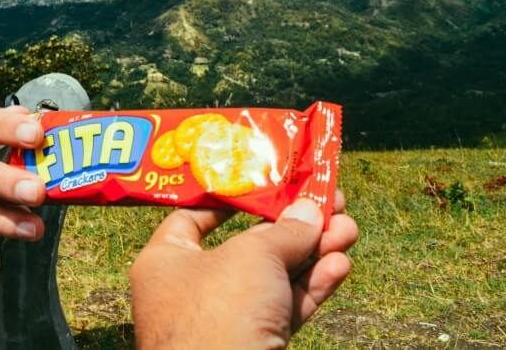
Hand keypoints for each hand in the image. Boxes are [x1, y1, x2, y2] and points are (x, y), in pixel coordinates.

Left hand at [130, 191, 357, 348]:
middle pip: (246, 247)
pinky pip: (285, 310)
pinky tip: (342, 264)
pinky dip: (311, 288)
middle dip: (292, 226)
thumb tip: (309, 211)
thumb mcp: (250, 258)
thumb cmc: (219, 314)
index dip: (229, 198)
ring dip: (312, 253)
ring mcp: (224, 323)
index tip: (263, 182)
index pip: (192, 217)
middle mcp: (190, 290)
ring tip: (349, 226)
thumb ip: (283, 233)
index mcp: (166, 261)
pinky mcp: (254, 348)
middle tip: (329, 202)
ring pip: (273, 280)